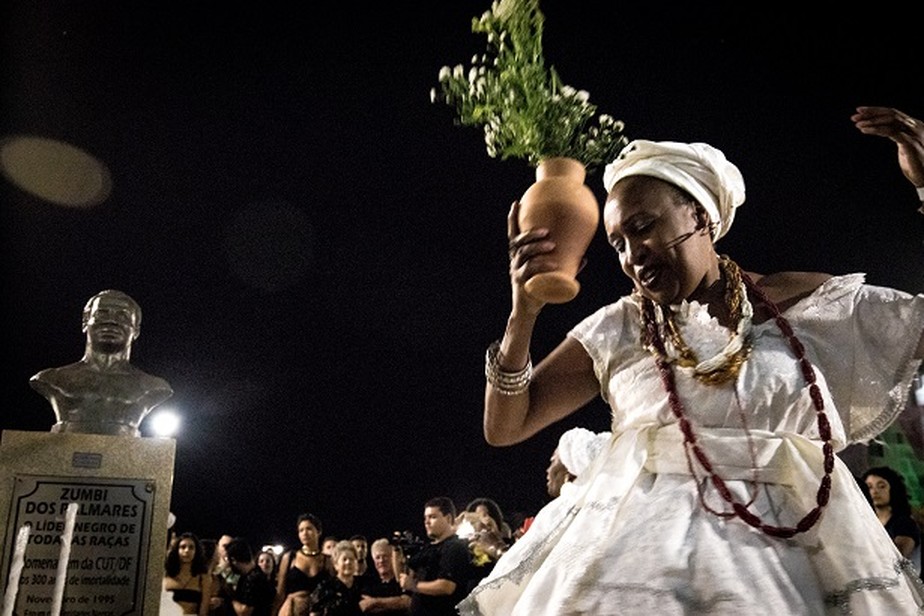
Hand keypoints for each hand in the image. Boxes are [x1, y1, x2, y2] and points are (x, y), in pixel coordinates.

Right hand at [507, 200, 555, 315]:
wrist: (528, 309)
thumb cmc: (539, 289)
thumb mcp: (550, 274)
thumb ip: (566, 265)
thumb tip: (584, 257)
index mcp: (519, 255)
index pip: (513, 234)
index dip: (514, 218)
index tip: (517, 203)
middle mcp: (515, 260)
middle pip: (518, 242)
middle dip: (531, 234)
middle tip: (547, 231)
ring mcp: (516, 271)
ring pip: (524, 254)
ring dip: (537, 247)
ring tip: (551, 244)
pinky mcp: (521, 282)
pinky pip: (530, 270)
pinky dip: (541, 265)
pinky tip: (552, 263)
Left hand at [851, 106, 923, 186]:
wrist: (923, 178)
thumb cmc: (914, 166)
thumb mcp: (904, 150)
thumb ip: (899, 139)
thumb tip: (890, 134)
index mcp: (909, 129)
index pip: (891, 115)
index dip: (876, 111)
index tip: (860, 111)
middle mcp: (911, 129)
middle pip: (890, 114)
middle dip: (871, 113)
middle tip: (854, 116)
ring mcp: (911, 135)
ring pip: (890, 121)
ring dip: (872, 121)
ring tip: (857, 124)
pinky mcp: (909, 144)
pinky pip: (891, 132)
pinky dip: (877, 129)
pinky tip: (865, 130)